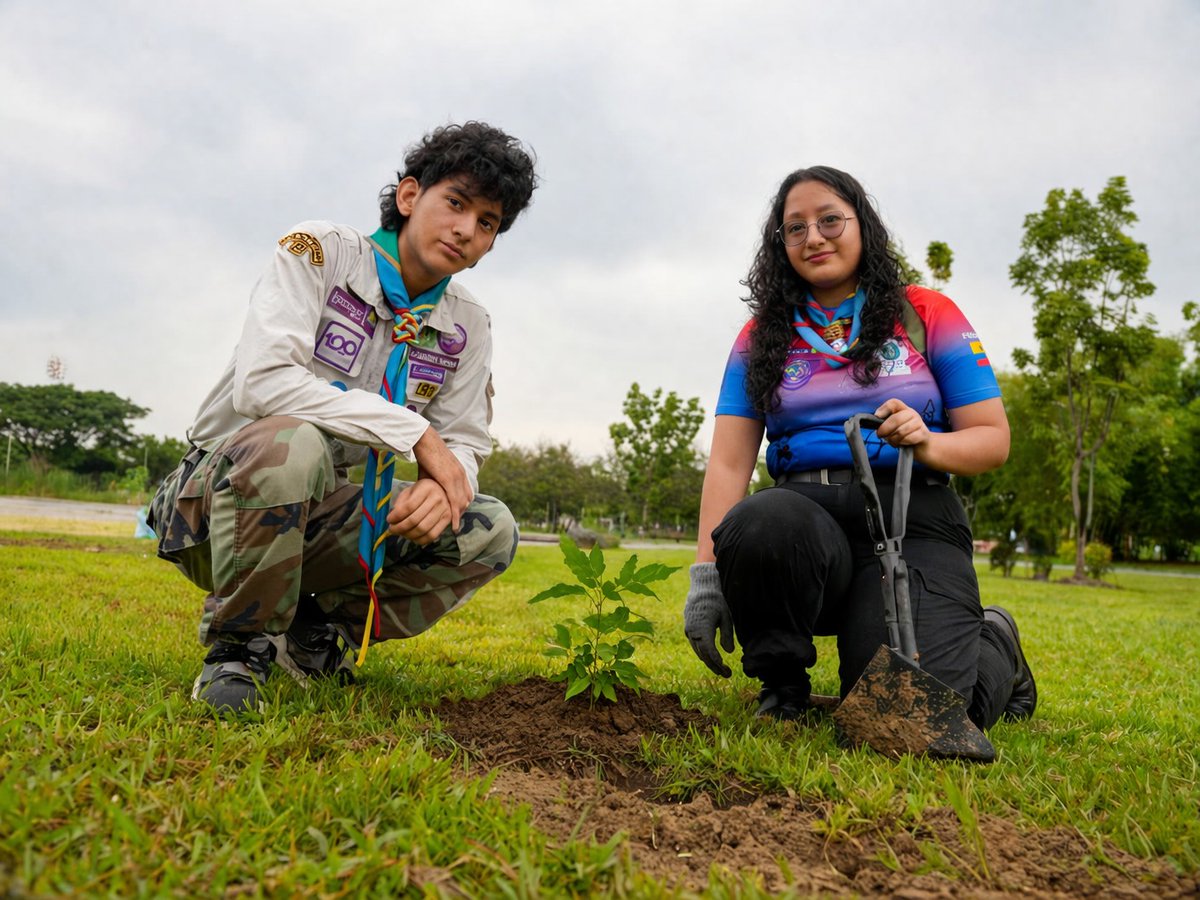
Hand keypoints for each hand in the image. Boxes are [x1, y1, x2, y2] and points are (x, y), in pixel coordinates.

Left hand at [387, 478, 452, 544]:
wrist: (442, 491)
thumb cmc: (422, 492)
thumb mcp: (409, 491)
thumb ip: (401, 503)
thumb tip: (393, 519)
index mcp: (426, 487)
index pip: (408, 506)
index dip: (396, 516)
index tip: (388, 520)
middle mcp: (438, 498)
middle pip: (415, 520)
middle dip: (400, 528)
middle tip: (392, 530)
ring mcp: (445, 509)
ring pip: (423, 529)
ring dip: (408, 535)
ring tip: (401, 533)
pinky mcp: (448, 519)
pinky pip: (432, 535)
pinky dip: (420, 540)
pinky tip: (412, 537)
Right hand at [411, 427, 472, 530]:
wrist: (422, 439)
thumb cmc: (424, 454)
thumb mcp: (432, 470)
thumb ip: (434, 482)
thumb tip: (428, 491)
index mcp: (459, 471)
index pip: (465, 492)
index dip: (461, 505)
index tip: (455, 515)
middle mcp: (461, 474)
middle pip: (466, 499)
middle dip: (461, 512)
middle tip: (454, 525)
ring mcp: (456, 476)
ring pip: (461, 502)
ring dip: (458, 516)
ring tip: (453, 528)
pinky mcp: (448, 478)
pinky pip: (454, 500)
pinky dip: (454, 513)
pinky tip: (453, 523)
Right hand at [683, 562, 734, 677]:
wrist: (702, 588)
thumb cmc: (717, 601)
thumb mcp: (726, 617)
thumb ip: (727, 635)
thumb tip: (729, 652)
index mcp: (703, 628)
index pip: (709, 651)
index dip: (717, 663)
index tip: (726, 670)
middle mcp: (693, 631)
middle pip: (703, 655)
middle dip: (715, 666)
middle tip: (728, 675)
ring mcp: (689, 630)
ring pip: (698, 652)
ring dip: (709, 662)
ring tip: (722, 670)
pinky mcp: (688, 629)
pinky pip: (695, 645)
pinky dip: (704, 653)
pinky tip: (713, 658)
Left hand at [873, 398, 930, 447]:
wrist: (921, 445)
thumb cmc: (903, 434)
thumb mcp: (893, 426)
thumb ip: (884, 422)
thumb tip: (875, 421)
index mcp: (903, 409)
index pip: (893, 403)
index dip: (883, 409)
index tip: (877, 417)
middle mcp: (912, 413)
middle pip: (896, 419)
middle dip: (885, 429)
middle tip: (880, 435)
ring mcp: (919, 423)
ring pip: (901, 431)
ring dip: (892, 439)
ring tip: (891, 441)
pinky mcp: (923, 434)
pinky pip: (908, 439)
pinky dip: (901, 443)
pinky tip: (900, 443)